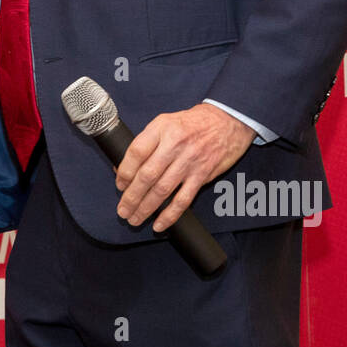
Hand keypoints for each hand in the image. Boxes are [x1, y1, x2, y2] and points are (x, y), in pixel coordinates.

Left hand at [113, 103, 255, 232]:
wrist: (227, 122)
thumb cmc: (192, 123)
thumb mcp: (165, 122)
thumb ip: (147, 143)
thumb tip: (124, 168)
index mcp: (161, 128)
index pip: (137, 152)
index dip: (125, 171)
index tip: (120, 184)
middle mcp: (174, 144)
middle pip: (147, 175)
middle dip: (131, 197)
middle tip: (122, 210)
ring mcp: (189, 161)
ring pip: (162, 190)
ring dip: (146, 208)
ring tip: (134, 219)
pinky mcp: (202, 175)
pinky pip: (183, 199)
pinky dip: (170, 215)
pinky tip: (159, 224)